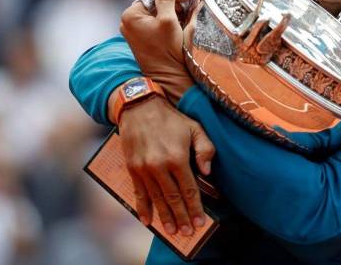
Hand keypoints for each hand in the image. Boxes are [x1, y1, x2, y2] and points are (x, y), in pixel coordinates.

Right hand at [118, 95, 214, 235]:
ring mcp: (144, 168)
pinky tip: (147, 220)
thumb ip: (205, 149)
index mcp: (177, 157)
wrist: (140, 107)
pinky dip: (142, 208)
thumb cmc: (171, 119)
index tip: (200, 221)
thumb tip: (207, 172)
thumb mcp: (195, 128)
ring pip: (156, 199)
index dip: (195, 207)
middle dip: (181, 217)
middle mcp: (160, 166)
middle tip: (188, 232)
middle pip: (173, 198)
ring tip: (172, 231)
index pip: (189, 189)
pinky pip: (138, 193)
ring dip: (165, 217)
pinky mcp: (133, 168)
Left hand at [120, 0, 197, 102]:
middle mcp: (129, 22)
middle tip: (193, 4)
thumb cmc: (167, 51)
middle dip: (175, 3)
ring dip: (174, 12)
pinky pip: (157, 24)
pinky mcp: (144, 40)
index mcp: (131, 15)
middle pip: (155, 3)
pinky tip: (183, 23)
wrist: (168, 78)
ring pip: (157, 13)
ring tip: (190, 14)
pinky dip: (170, 21)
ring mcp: (136, 32)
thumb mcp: (168, 21)